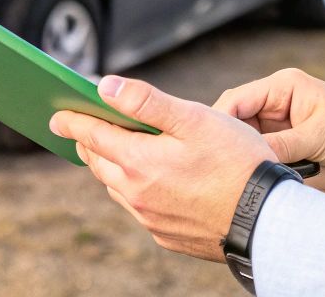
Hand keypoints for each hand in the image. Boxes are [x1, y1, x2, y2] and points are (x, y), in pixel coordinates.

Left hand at [48, 75, 273, 261]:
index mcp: (137, 162)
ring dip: (111, 167)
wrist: (268, 220)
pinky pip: (139, 209)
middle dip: (89, 142)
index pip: (91, 135)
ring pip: (117, 187)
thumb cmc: (237, 162)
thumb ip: (145, 102)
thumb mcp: (194, 119)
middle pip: (99, 163)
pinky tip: (150, 181)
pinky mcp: (167, 236)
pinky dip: (136, 190)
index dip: (72, 120)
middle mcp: (136, 195)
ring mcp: (151, 219)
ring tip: (114, 151)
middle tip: (82, 128)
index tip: (56, 115)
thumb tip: (103, 87)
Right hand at [213, 68, 324, 192]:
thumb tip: (245, 160)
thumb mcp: (317, 135)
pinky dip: (255, 172)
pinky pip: (260, 162)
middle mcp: (274, 108)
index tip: (206, 143)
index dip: (218, 120)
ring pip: (244, 145)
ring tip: (230, 177)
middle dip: (225, 143)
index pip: (237, 100)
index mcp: (280, 89)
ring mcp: (278, 131)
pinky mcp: (285, 153)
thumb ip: (280, 146)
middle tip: (213, 166)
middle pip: (234, 123)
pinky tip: (248, 184)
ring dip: (241, 159)